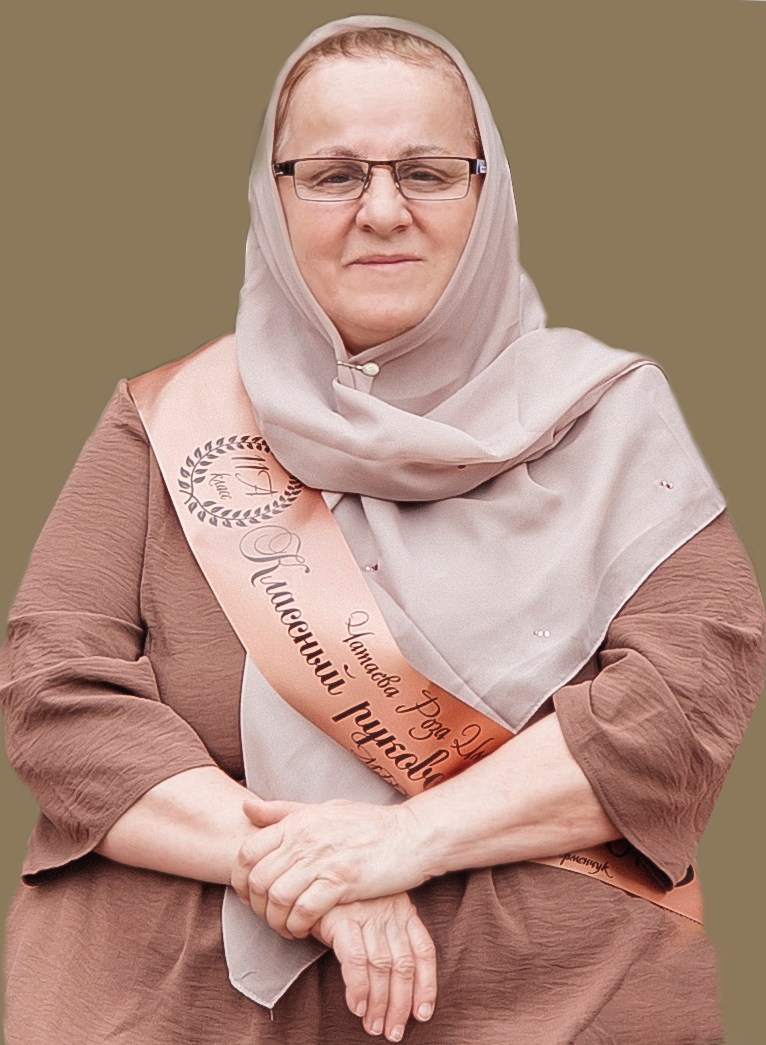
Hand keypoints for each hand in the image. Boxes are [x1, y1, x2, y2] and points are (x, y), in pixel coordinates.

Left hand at [230, 797, 428, 936]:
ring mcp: (322, 859)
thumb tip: (246, 809)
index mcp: (298, 821)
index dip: (241, 879)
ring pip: (277, 898)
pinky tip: (303, 930)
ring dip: (275, 921)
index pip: (247, 851)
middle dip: (256, 906)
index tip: (250, 895)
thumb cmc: (368, 824)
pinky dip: (297, 926)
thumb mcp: (324, 809)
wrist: (411, 835)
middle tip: (267, 917)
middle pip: (257, 879)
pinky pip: (303, 911)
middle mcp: (304, 838)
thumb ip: (284, 812)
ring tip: (286, 927)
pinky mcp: (341, 881)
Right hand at [312, 893, 436, 1041]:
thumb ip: (386, 937)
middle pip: (404, 965)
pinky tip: (356, 1006)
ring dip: (379, 1003)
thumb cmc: (344, 899)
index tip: (422, 1014)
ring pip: (382, 967)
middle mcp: (390, 912)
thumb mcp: (374, 911)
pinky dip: (359, 987)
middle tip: (393, 1032)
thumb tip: (394, 987)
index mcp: (403, 910)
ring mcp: (368, 914)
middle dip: (401, 1004)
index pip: (424, 951)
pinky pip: (356, 959)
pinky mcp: (342, 918)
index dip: (426, 986)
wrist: (311, 874)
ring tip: (373, 1026)